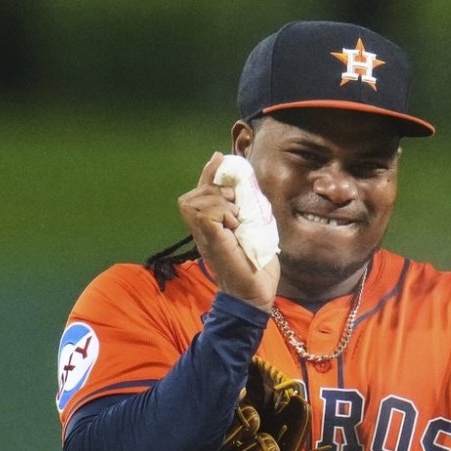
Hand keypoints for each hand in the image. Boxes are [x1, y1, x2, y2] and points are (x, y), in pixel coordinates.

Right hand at [177, 152, 279, 311]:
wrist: (256, 293)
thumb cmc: (256, 265)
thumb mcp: (253, 228)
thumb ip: (247, 208)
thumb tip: (248, 185)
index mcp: (210, 225)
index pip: (201, 191)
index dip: (208, 172)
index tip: (219, 157)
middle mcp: (201, 230)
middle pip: (195, 193)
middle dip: (217, 190)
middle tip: (237, 207)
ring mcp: (204, 235)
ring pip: (199, 200)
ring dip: (221, 202)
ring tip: (236, 218)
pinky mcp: (210, 240)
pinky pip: (207, 212)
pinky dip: (223, 213)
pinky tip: (234, 225)